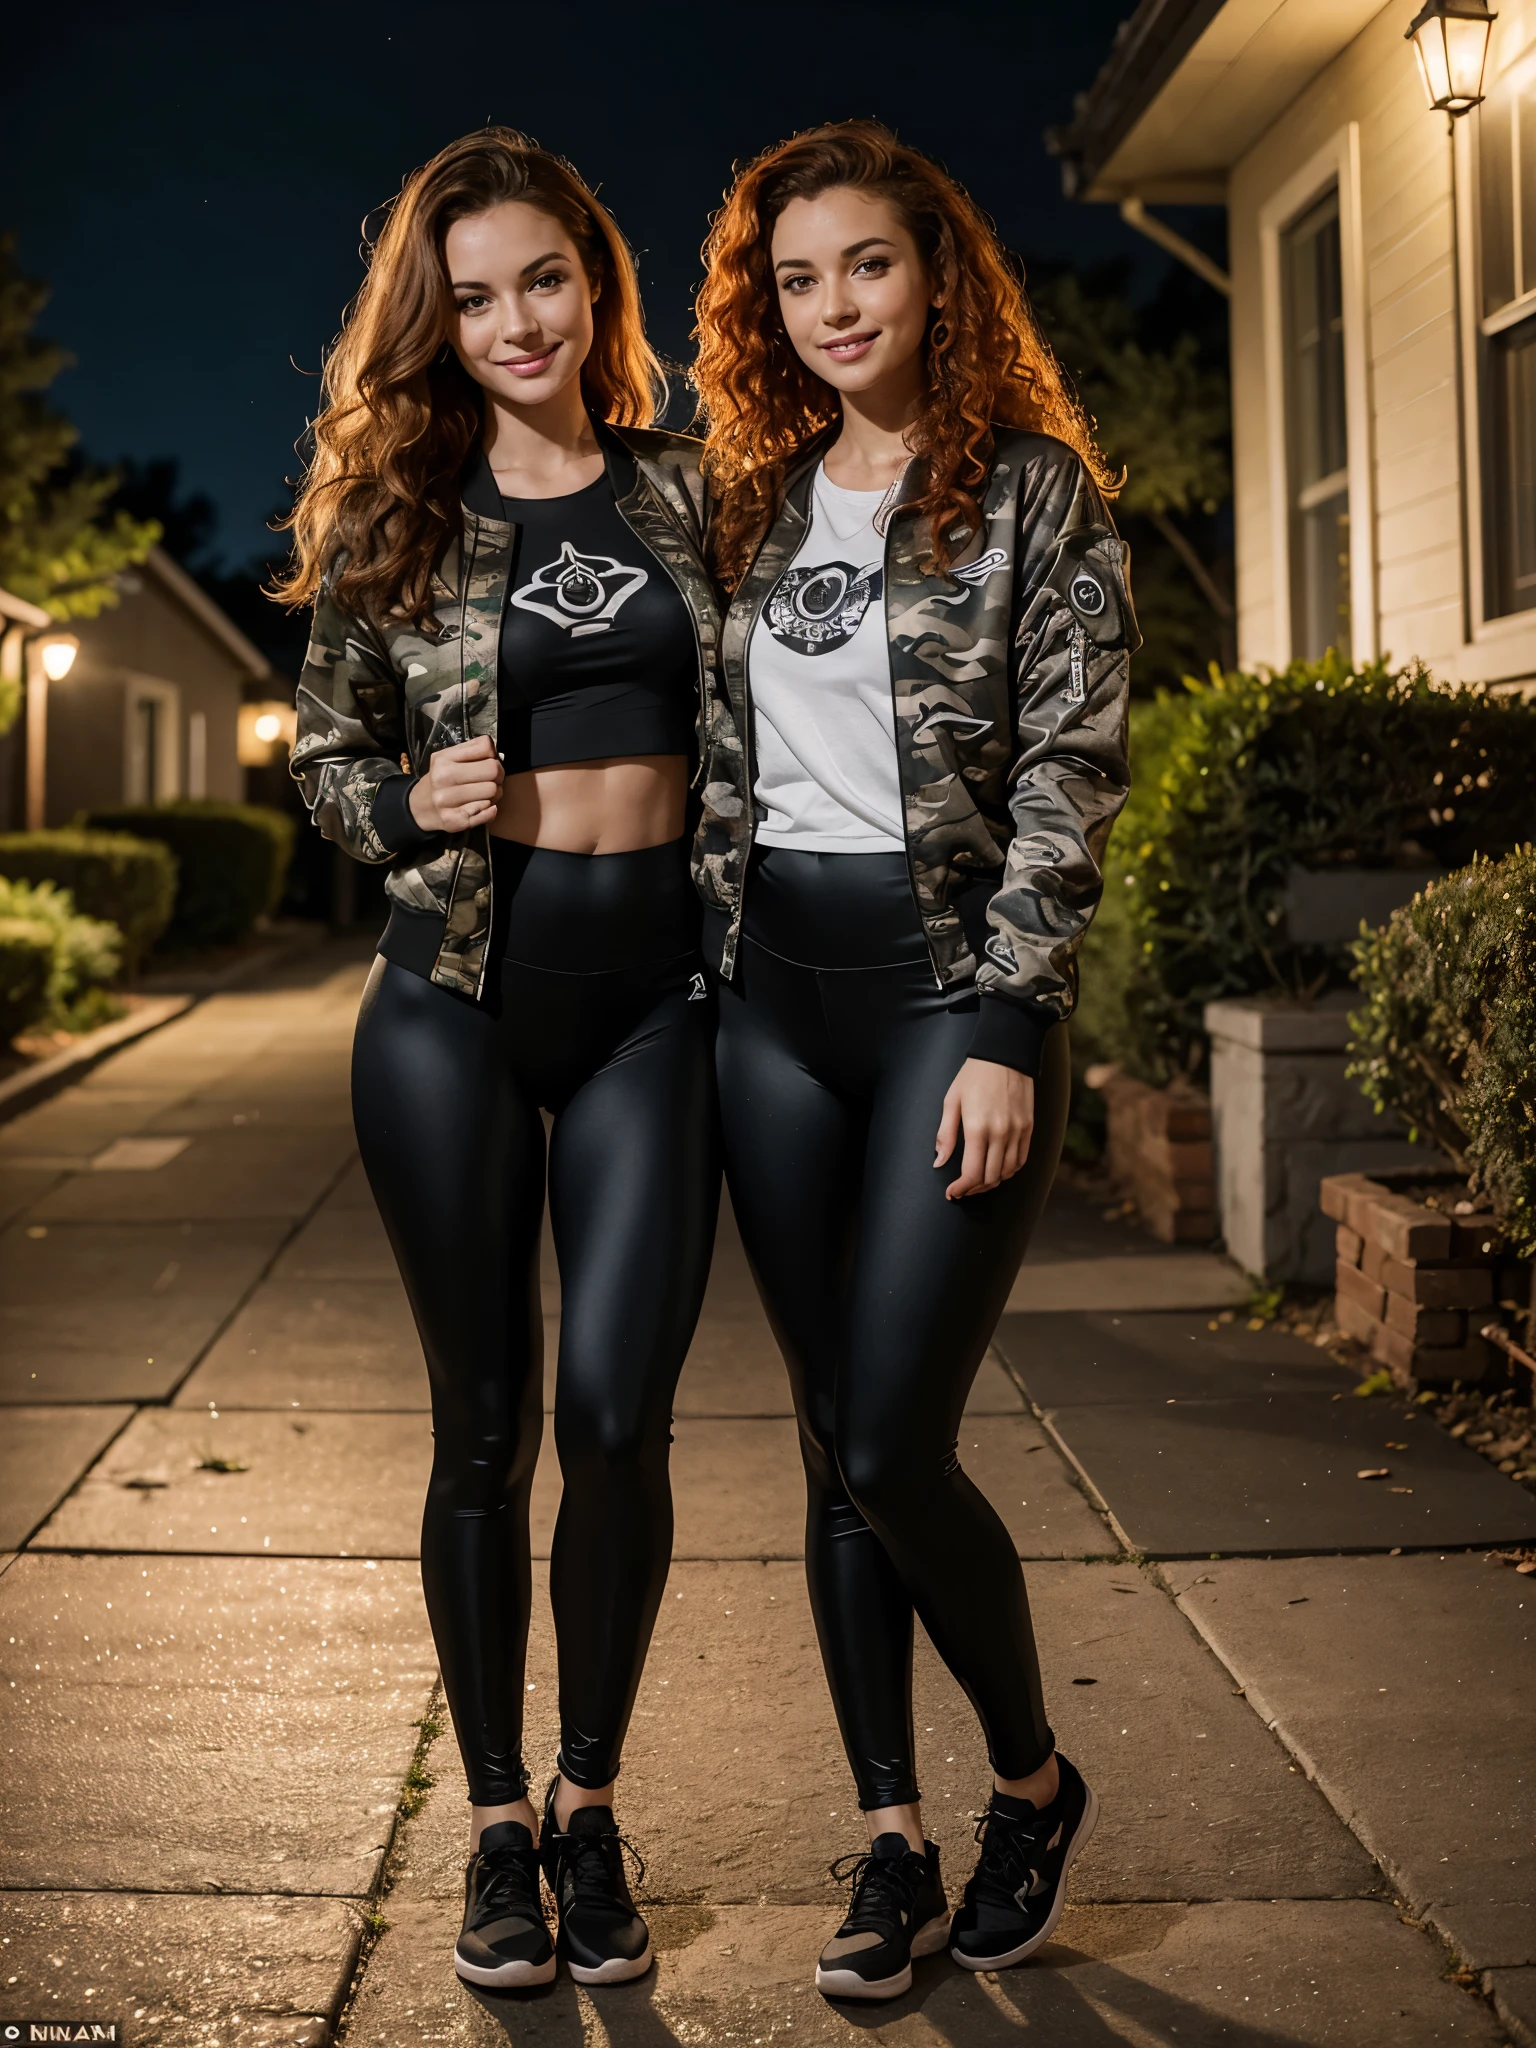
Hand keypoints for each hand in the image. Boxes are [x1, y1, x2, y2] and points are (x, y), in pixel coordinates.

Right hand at [407, 735, 503, 832]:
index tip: (488, 762)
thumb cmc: (440, 780)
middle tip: (492, 780)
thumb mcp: (448, 758)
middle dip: (498, 775)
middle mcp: (443, 778)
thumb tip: (496, 753)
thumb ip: (472, 750)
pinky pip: (488, 812)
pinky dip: (490, 809)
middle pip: (493, 771)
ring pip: (493, 792)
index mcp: (443, 759)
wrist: (419, 807)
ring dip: (495, 793)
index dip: (493, 755)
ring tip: (485, 794)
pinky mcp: (454, 821)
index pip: (485, 748)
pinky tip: (481, 806)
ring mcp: (446, 801)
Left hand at [935, 1058, 1034, 1199]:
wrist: (1005, 1054)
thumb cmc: (973, 1076)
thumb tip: (939, 1162)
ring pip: (1007, 1172)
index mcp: (977, 1128)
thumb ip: (945, 1135)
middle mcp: (1000, 1133)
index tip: (952, 1192)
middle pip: (990, 1177)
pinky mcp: (1028, 1127)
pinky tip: (998, 1169)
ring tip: (978, 1181)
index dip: (961, 1188)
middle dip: (974, 1188)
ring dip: (992, 1182)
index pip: (972, 1173)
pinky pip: (1021, 1160)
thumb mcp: (951, 1102)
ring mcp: (1017, 1131)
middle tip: (963, 1189)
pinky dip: (1009, 1170)